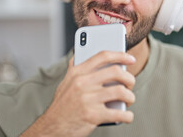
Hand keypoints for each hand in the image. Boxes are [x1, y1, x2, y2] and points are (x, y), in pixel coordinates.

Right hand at [21, 51, 135, 136]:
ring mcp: (88, 99)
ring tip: (128, 100)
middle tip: (130, 84)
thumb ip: (74, 69)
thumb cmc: (61, 106)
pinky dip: (127, 116)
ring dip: (130, 97)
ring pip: (121, 92)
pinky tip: (127, 116)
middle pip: (116, 72)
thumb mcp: (65, 83)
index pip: (103, 56)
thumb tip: (79, 55)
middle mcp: (82, 83)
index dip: (120, 55)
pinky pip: (119, 113)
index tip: (131, 58)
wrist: (52, 128)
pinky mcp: (93, 116)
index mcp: (77, 73)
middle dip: (129, 78)